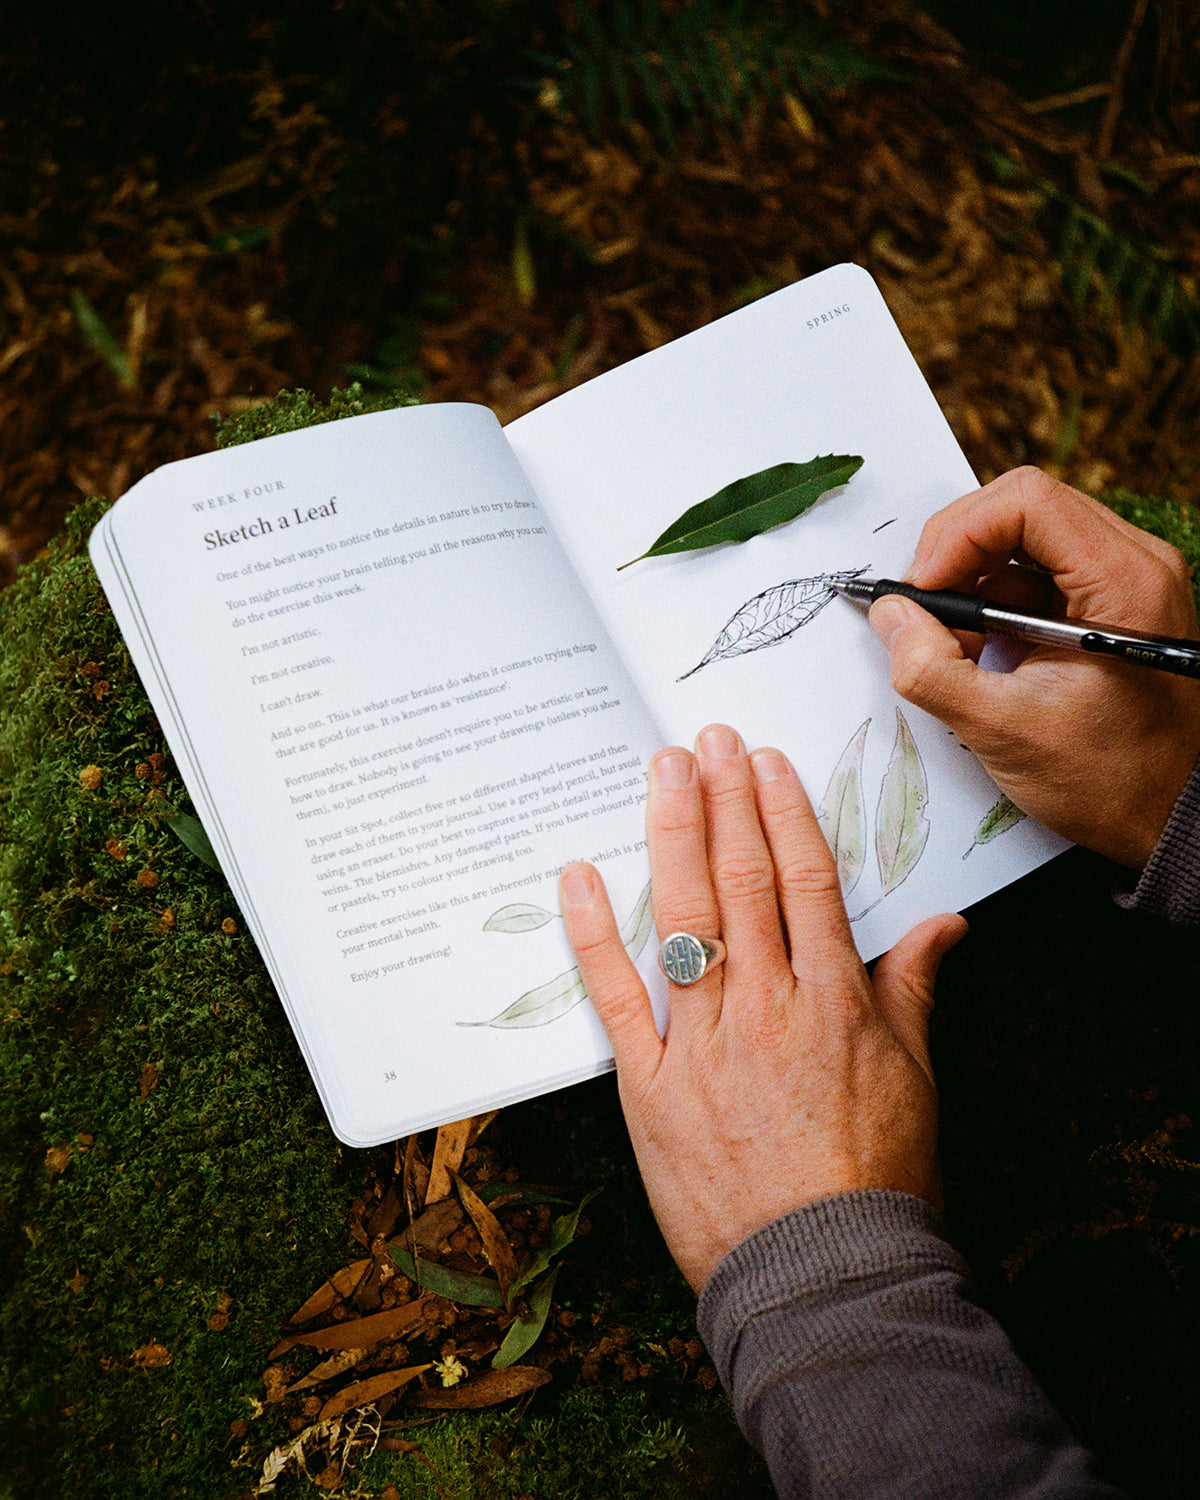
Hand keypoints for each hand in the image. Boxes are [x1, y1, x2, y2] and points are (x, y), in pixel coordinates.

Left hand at [558, 726, 965, 1292]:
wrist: (823, 1276)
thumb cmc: (877, 1181)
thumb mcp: (916, 1079)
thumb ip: (916, 990)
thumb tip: (945, 924)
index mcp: (834, 1000)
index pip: (804, 880)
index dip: (780, 812)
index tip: (762, 761)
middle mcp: (767, 1006)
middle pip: (740, 881)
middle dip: (722, 800)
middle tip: (705, 738)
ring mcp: (703, 1042)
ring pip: (683, 917)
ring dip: (670, 835)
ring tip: (660, 772)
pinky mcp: (649, 1085)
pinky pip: (616, 995)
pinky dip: (592, 932)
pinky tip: (577, 876)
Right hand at [870, 467, 1199, 867]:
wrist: (1170, 817)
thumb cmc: (1113, 781)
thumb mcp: (1005, 732)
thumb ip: (933, 671)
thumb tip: (890, 617)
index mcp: (1125, 581)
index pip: (1026, 502)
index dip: (958, 535)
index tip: (923, 590)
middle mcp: (1133, 564)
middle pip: (1021, 509)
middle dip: (956, 556)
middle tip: (923, 612)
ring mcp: (1122, 581)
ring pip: (1022, 541)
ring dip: (971, 583)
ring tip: (953, 648)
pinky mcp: (1105, 604)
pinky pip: (1035, 575)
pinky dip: (992, 605)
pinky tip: (979, 656)